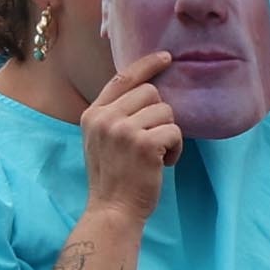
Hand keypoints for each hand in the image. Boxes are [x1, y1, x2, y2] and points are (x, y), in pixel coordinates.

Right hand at [76, 48, 179, 220]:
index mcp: (93, 114)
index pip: (122, 78)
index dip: (146, 65)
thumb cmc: (113, 179)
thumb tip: (149, 90)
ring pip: (166, 111)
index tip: (166, 58)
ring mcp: (123, 130)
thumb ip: (115, 115)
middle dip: (160, 115)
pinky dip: (176, 148)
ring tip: (156, 156)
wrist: (113, 212)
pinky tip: (163, 164)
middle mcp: (105, 118)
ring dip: (169, 134)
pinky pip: (175, 131)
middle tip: (153, 141)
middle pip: (150, 93)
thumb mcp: (101, 141)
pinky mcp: (144, 144)